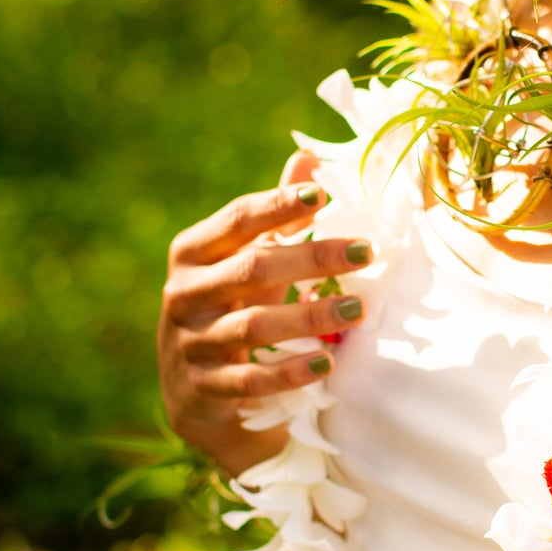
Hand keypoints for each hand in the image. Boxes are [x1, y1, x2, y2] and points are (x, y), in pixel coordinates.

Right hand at [159, 150, 371, 477]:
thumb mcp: (245, 261)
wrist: (193, 391)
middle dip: (312, 258)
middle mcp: (185, 295)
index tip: (323, 195)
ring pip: (252, 326)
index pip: (238, 220)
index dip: (279, 206)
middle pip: (252, 268)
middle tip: (366, 251)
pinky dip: (288, 372)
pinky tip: (326, 363)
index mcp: (193, 253)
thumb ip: (276, 216)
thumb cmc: (230, 307)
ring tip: (358, 309)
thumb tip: (309, 158)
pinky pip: (250, 380)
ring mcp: (191, 344)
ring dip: (309, 316)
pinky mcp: (205, 389)